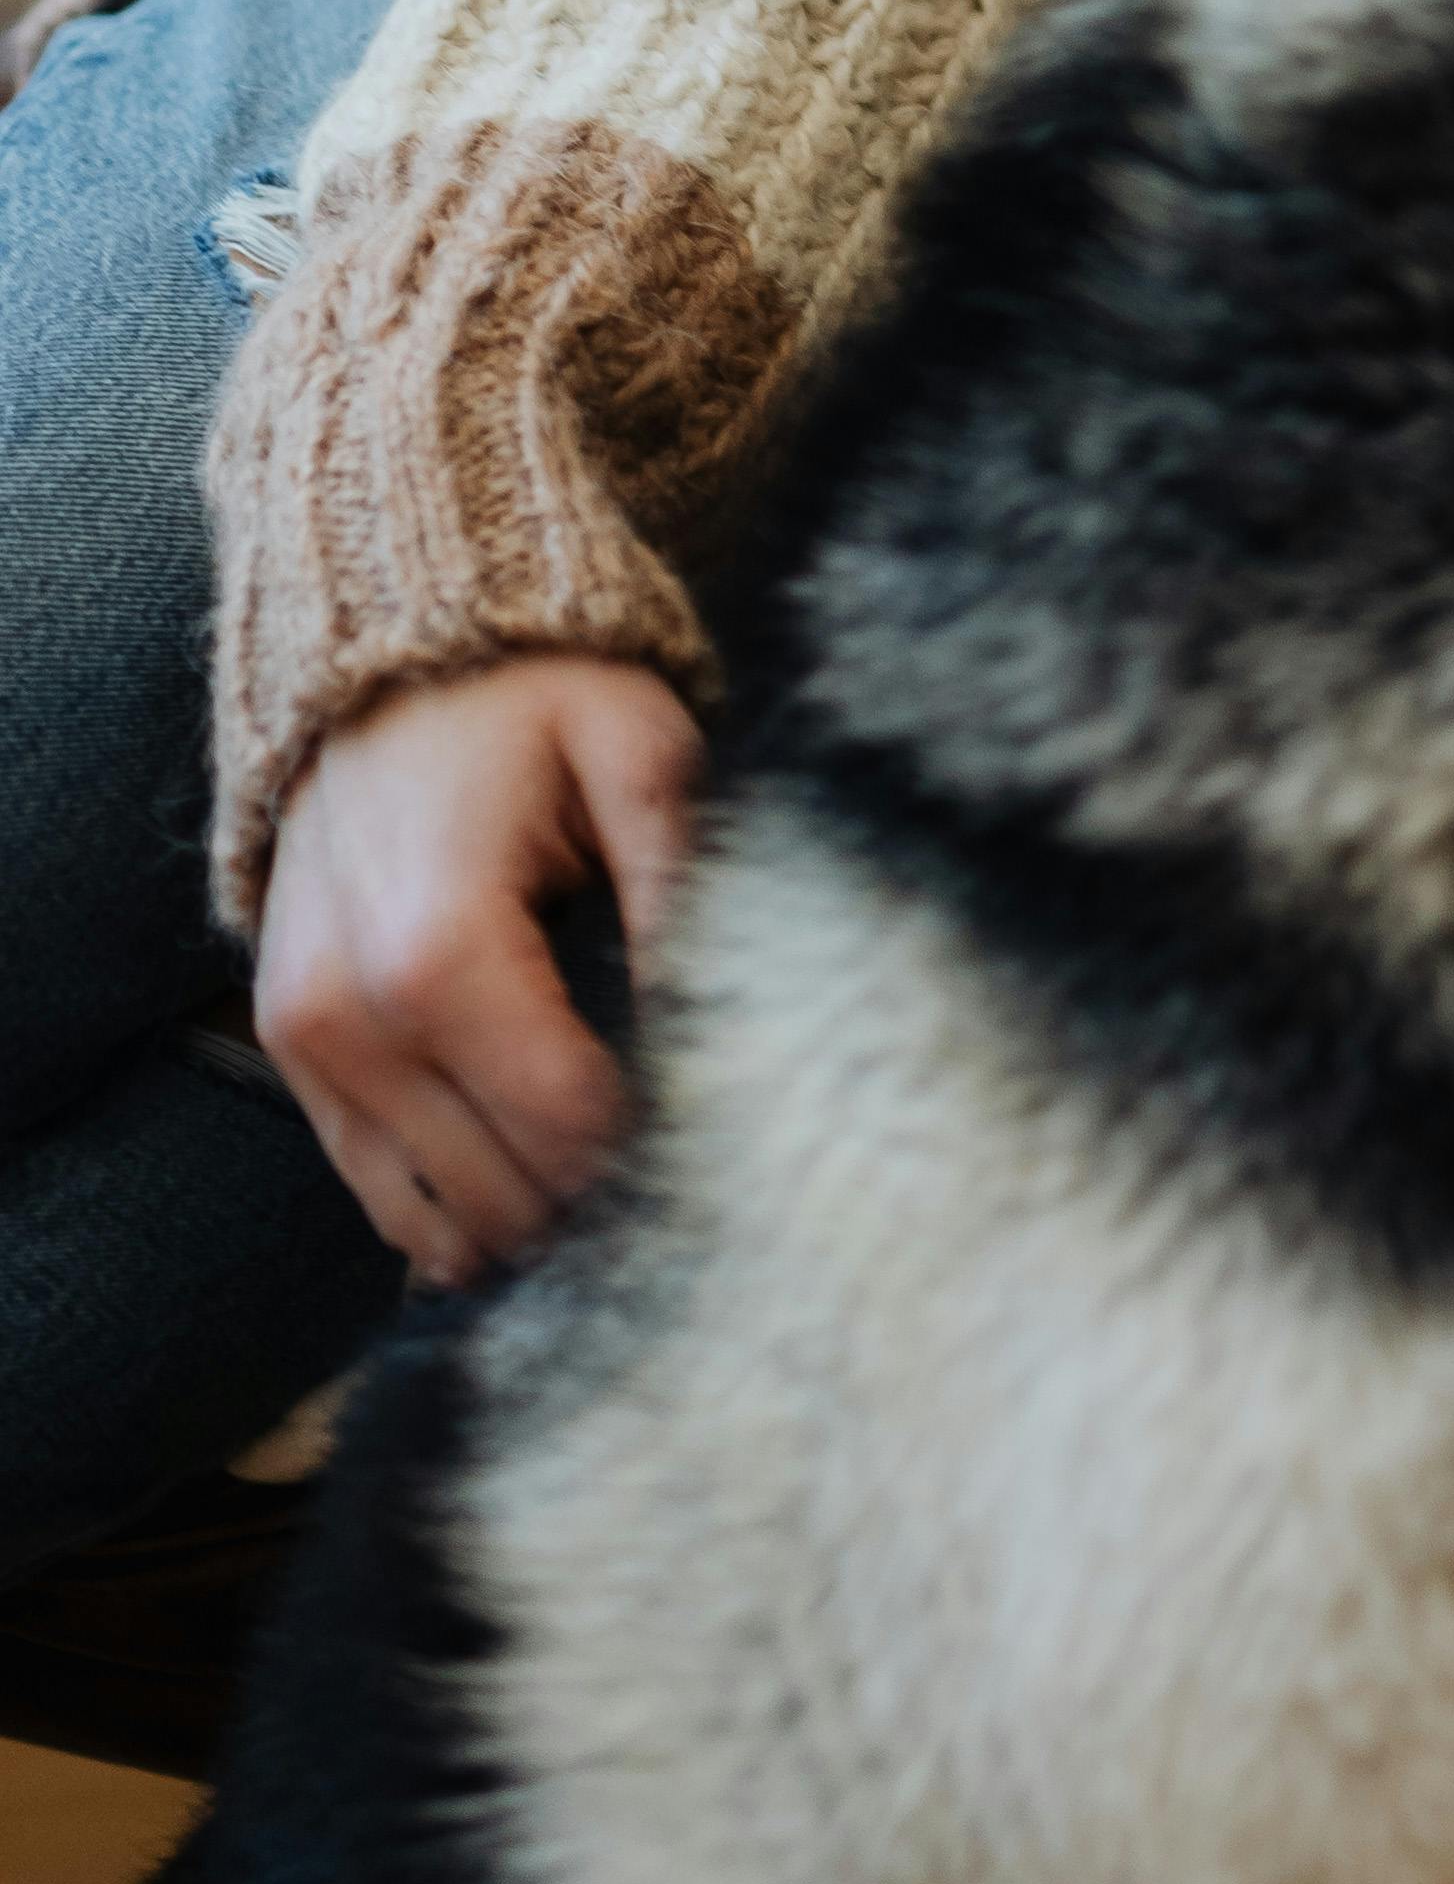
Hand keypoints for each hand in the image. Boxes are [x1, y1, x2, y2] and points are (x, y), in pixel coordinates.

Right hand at [256, 657, 702, 1280]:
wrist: (382, 660)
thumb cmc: (524, 697)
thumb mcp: (633, 749)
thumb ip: (681, 886)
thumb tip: (732, 1018)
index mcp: (437, 945)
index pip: (565, 1118)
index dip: (655, 1153)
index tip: (732, 1150)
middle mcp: (349, 1013)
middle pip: (500, 1183)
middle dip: (600, 1197)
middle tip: (695, 1181)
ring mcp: (306, 1040)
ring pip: (432, 1209)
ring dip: (529, 1223)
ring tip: (623, 1205)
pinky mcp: (290, 1049)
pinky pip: (372, 1184)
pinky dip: (450, 1213)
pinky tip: (527, 1215)